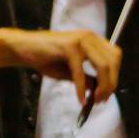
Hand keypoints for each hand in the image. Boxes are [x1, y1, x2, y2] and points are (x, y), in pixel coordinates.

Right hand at [5, 28, 121, 104]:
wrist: (23, 49)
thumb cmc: (45, 58)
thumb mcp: (70, 71)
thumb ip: (86, 78)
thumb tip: (99, 89)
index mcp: (92, 39)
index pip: (115, 56)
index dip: (115, 75)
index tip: (107, 93)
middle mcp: (89, 37)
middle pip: (112, 62)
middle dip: (110, 84)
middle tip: (101, 100)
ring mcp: (80, 40)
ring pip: (102, 66)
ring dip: (102, 86)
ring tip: (95, 100)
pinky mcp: (69, 47)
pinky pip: (80, 72)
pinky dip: (81, 89)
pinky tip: (81, 100)